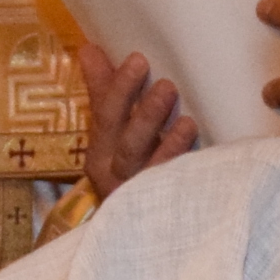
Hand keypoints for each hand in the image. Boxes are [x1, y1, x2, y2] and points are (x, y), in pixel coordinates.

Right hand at [77, 40, 193, 201]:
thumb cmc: (128, 166)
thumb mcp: (113, 131)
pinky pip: (171, 183)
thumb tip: (89, 48)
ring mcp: (139, 194)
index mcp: (100, 153)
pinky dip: (179, 158)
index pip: (105, 117)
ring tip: (183, 112)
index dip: (119, 88)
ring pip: (147, 164)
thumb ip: (105, 92)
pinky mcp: (161, 207)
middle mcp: (115, 174)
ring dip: (165, 137)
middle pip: (126, 143)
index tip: (139, 60)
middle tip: (167, 85)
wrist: (140, 231)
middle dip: (144, 112)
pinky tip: (190, 134)